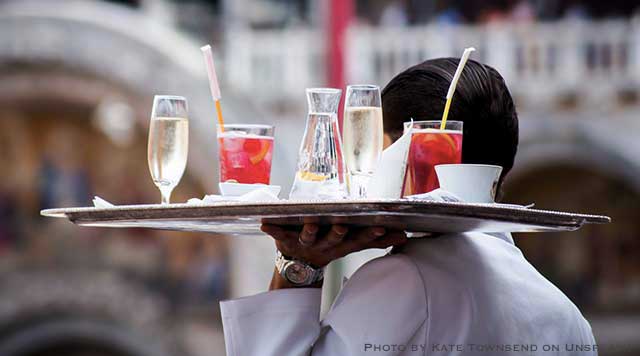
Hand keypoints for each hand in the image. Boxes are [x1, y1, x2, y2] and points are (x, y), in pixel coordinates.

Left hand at [261, 223, 407, 267]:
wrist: (298, 267)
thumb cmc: (328, 246)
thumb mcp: (351, 244)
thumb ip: (375, 239)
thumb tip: (403, 236)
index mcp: (341, 244)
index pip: (358, 240)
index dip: (369, 236)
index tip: (380, 229)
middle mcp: (324, 245)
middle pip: (333, 239)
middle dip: (338, 233)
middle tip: (342, 225)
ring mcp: (304, 243)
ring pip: (308, 236)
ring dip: (309, 230)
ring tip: (310, 222)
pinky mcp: (285, 240)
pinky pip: (278, 234)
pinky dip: (271, 229)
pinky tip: (264, 223)